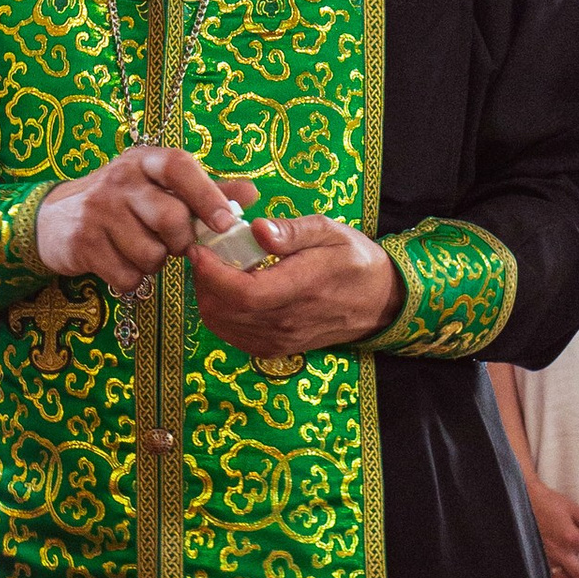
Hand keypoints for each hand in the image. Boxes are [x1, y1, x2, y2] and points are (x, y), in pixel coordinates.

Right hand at [35, 149, 256, 296]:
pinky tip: (120, 263)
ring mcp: (97, 210)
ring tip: (140, 250)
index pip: (179, 167)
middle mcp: (119, 179)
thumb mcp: (157, 186)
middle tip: (172, 243)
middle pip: (170, 218)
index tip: (225, 223)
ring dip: (153, 263)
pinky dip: (131, 279)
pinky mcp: (83, 242)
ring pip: (151, 254)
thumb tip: (250, 193)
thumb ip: (204, 190)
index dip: (207, 194)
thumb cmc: (121, 202)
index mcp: (144, 160)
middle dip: (180, 241)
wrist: (54, 220)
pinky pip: (127, 276)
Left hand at [186, 215, 399, 361]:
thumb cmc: (354, 259)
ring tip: (215, 268)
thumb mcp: (331, 231)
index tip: (199, 248)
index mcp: (302, 287)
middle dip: (203, 280)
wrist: (379, 302)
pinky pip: (233, 335)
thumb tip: (257, 229)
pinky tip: (228, 290)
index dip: (211, 272)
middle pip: (224, 310)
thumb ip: (293, 231)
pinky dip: (219, 313)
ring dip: (208, 296)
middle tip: (205, 253)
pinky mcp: (275, 349)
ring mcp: (280, 340)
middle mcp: (288, 321)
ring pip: (222, 325)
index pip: (243, 292)